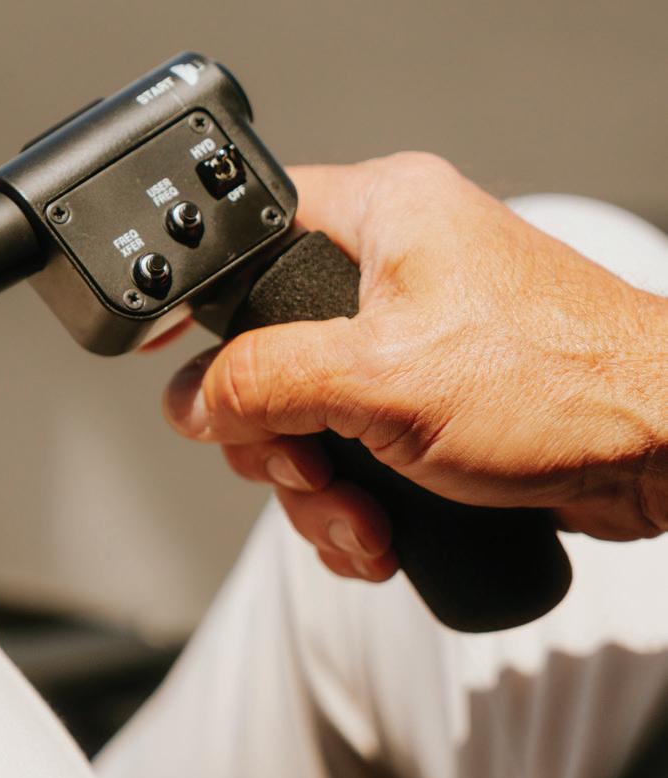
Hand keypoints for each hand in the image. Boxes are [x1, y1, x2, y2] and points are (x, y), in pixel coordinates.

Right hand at [165, 153, 667, 581]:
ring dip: (318, 491)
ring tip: (364, 525)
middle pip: (263, 353)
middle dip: (278, 440)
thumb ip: (265, 381)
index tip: (182, 362)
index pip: (248, 235)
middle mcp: (390, 271)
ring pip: (303, 417)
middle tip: (311, 470)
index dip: (205, 303)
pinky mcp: (424, 402)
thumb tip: (191, 399)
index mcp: (381, 218)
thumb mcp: (382, 379)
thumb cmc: (561, 387)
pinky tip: (378, 533)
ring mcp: (406, 341)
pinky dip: (351, 502)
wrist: (663, 452)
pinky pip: (347, 449)